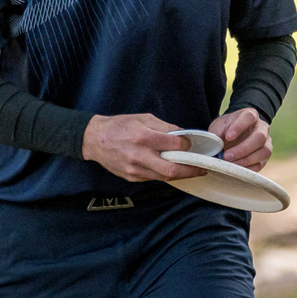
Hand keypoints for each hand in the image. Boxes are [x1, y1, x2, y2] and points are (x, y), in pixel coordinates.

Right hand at [81, 112, 208, 182]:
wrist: (94, 139)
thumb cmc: (119, 126)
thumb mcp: (142, 118)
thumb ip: (164, 127)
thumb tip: (183, 136)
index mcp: (143, 137)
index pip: (175, 146)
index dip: (187, 146)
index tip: (191, 145)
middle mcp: (139, 155)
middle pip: (172, 169)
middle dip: (191, 170)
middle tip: (202, 168)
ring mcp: (135, 169)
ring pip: (165, 177)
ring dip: (180, 175)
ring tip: (190, 170)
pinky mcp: (132, 177)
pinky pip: (153, 178)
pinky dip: (164, 174)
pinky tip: (169, 169)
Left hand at [208, 107, 272, 171]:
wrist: (233, 135)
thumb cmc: (226, 128)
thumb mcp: (219, 126)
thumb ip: (216, 132)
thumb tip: (214, 145)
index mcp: (250, 115)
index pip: (249, 117)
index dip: (240, 127)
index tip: (228, 137)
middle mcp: (262, 128)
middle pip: (259, 137)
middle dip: (243, 149)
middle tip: (227, 156)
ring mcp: (266, 142)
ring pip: (264, 151)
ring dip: (246, 160)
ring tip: (231, 164)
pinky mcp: (264, 156)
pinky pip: (261, 163)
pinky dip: (249, 168)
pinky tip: (237, 169)